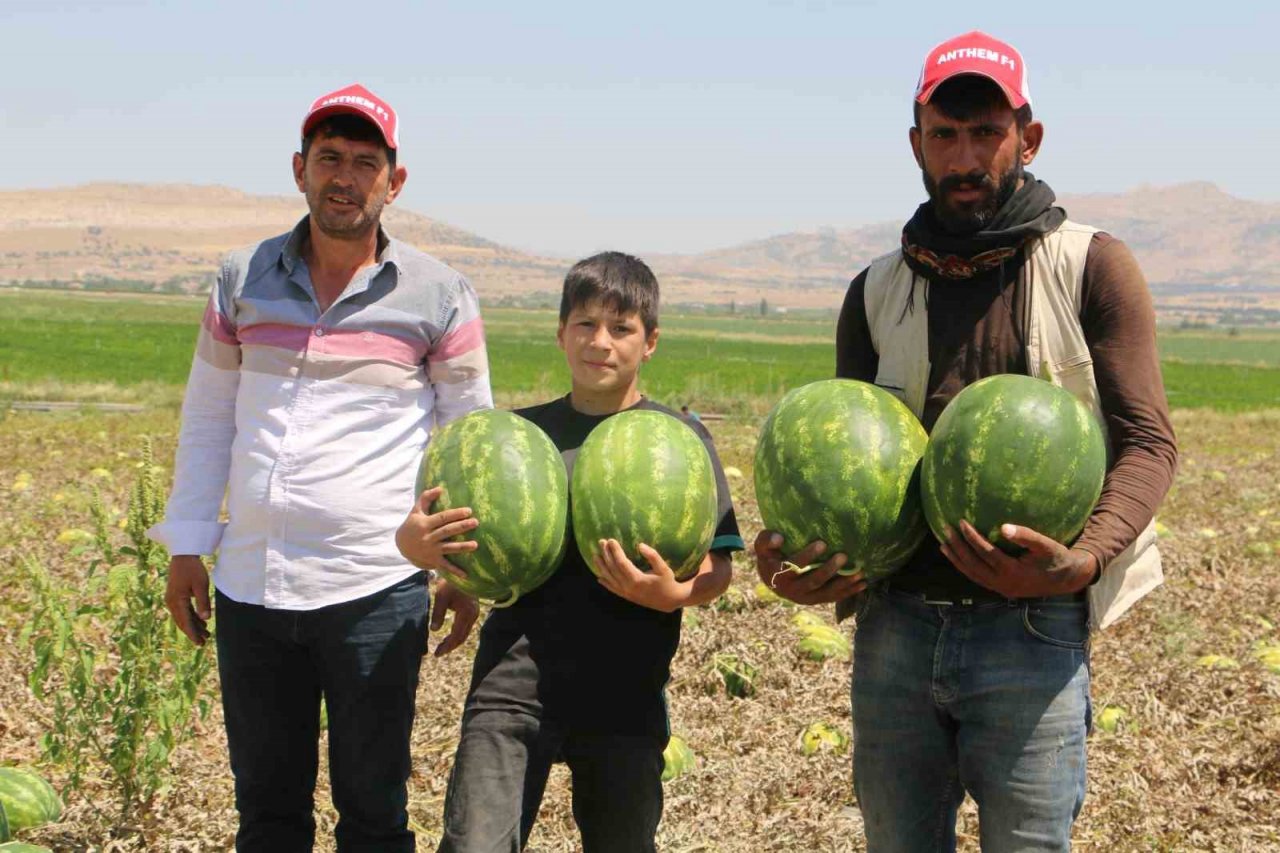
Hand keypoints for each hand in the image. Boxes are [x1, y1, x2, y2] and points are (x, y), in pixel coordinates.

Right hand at [165, 555, 210, 645]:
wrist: (183, 556)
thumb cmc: (193, 569)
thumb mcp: (201, 585)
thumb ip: (203, 602)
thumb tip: (206, 618)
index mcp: (177, 601)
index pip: (186, 622)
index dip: (193, 634)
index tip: (199, 643)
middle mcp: (172, 603)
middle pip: (183, 622)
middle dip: (193, 633)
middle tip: (204, 643)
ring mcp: (172, 600)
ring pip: (183, 617)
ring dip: (194, 626)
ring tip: (206, 634)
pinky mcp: (176, 597)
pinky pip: (183, 611)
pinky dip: (192, 617)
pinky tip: (202, 622)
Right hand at [395, 486, 478, 579]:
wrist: (401, 546)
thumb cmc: (412, 525)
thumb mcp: (416, 511)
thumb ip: (426, 498)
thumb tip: (440, 488)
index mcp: (425, 524)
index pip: (442, 518)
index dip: (455, 514)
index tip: (469, 511)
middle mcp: (428, 537)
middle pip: (447, 531)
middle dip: (462, 527)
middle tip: (476, 523)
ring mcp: (431, 550)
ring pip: (449, 548)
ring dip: (462, 547)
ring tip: (475, 545)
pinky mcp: (433, 560)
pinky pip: (445, 566)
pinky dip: (455, 571)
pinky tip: (466, 574)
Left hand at [429, 579, 479, 656]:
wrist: (462, 572)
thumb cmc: (450, 584)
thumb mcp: (441, 597)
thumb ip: (437, 614)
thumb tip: (433, 631)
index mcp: (466, 612)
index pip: (456, 635)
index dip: (447, 646)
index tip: (437, 653)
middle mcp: (473, 615)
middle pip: (462, 637)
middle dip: (450, 646)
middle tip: (438, 653)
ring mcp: (474, 614)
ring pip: (464, 634)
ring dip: (453, 642)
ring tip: (441, 647)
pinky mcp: (473, 612)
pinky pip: (465, 628)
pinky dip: (457, 635)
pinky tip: (448, 637)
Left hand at [594, 539, 687, 612]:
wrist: (669, 601)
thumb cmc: (668, 582)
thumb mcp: (664, 568)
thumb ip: (653, 556)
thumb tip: (640, 545)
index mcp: (637, 579)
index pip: (621, 562)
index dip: (615, 550)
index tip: (611, 540)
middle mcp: (628, 587)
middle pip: (613, 569)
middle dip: (606, 554)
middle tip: (601, 542)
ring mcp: (626, 593)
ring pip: (610, 579)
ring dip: (602, 567)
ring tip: (595, 556)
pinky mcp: (627, 597)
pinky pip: (613, 589)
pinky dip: (605, 583)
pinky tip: (599, 578)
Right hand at [753, 530, 866, 605]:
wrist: (771, 579)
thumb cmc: (769, 556)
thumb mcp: (762, 547)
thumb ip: (766, 540)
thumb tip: (779, 538)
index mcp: (778, 576)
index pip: (793, 566)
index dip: (808, 556)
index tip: (822, 543)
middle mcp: (792, 590)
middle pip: (813, 581)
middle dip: (829, 570)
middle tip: (843, 556)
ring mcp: (805, 598)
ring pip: (826, 592)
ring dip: (844, 584)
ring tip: (860, 573)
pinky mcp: (816, 600)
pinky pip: (833, 598)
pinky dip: (849, 592)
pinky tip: (863, 584)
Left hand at [942, 521, 1097, 598]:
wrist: (1067, 579)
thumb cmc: (1056, 557)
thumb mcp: (1045, 544)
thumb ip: (1025, 536)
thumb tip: (1003, 527)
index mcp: (1012, 571)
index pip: (985, 552)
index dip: (971, 537)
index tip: (961, 521)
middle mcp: (1002, 583)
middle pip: (973, 564)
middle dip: (957, 547)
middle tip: (944, 530)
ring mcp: (1000, 588)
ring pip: (972, 575)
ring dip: (957, 560)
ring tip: (943, 545)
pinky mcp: (1001, 589)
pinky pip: (978, 579)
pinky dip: (966, 568)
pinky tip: (958, 558)